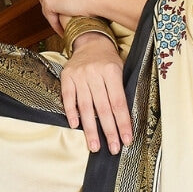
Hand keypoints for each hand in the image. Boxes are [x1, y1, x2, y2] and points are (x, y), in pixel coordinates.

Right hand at [60, 32, 131, 154]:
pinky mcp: (66, 76)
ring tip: (94, 146)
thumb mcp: (121, 70)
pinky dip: (71, 113)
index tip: (126, 140)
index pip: (119, 103)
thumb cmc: (109, 61)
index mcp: (112, 71)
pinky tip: (76, 126)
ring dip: (90, 129)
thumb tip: (125, 122)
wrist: (90, 42)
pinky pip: (68, 98)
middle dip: (109, 131)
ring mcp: (79, 75)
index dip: (123, 123)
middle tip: (112, 149)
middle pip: (103, 108)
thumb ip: (121, 92)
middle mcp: (95, 73)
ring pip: (85, 106)